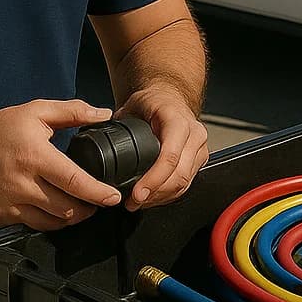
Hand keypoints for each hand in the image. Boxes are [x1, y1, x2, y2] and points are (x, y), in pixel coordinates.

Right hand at [0, 99, 121, 229]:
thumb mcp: (32, 112)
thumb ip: (71, 112)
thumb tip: (102, 114)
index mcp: (33, 156)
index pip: (74, 180)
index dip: (97, 192)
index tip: (112, 197)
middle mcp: (21, 184)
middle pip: (66, 208)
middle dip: (88, 208)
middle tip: (97, 203)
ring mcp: (8, 204)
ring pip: (51, 222)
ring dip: (69, 217)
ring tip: (77, 207)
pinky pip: (29, 224)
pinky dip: (44, 219)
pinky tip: (49, 209)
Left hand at [115, 84, 208, 210]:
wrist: (170, 98)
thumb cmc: (153, 102)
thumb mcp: (132, 106)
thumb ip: (118, 124)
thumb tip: (100, 142)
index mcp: (177, 120)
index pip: (170, 156)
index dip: (153, 179)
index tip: (137, 193)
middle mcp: (194, 134)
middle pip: (179, 175)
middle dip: (155, 194)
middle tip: (133, 202)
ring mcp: (200, 147)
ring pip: (184, 183)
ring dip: (161, 198)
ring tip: (138, 202)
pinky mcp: (200, 159)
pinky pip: (186, 183)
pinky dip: (168, 195)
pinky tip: (152, 197)